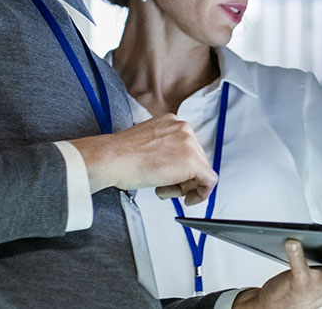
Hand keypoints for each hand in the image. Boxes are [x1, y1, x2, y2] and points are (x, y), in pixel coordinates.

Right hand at [66, 113, 217, 204]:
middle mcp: (184, 128)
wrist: (112, 158)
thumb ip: (164, 150)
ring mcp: (190, 143)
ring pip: (201, 171)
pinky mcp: (193, 162)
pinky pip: (209, 181)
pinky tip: (187, 199)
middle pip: (197, 159)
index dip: (180, 168)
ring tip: (162, 189)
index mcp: (172, 122)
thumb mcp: (147, 144)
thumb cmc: (120, 155)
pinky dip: (201, 194)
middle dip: (183, 178)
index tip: (172, 178)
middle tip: (165, 187)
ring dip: (184, 186)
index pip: (187, 148)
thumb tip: (173, 165)